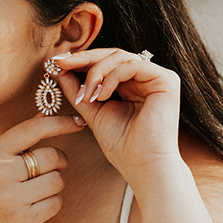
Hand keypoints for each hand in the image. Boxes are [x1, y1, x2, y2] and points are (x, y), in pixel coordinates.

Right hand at [0, 114, 85, 222]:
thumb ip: (18, 137)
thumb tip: (45, 112)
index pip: (33, 129)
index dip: (60, 123)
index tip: (78, 122)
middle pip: (52, 157)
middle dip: (59, 161)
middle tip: (52, 167)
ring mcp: (10, 199)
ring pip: (57, 181)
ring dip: (54, 183)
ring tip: (38, 188)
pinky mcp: (22, 220)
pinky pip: (56, 203)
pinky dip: (52, 202)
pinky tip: (36, 205)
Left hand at [56, 49, 181, 185]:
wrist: (143, 167)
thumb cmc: (123, 147)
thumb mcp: (93, 111)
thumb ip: (78, 90)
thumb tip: (58, 69)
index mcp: (133, 86)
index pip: (106, 63)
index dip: (81, 61)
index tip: (56, 62)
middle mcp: (147, 78)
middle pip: (112, 54)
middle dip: (84, 58)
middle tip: (60, 63)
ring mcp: (158, 78)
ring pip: (120, 57)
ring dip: (96, 72)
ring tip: (86, 95)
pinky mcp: (166, 80)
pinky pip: (132, 65)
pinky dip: (112, 77)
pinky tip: (102, 95)